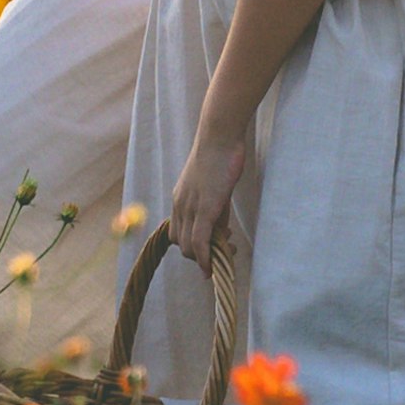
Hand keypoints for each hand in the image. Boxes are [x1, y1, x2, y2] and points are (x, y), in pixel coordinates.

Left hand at [169, 124, 247, 268]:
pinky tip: (213, 267)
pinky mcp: (204, 209)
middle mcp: (179, 205)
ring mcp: (190, 208)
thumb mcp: (214, 186)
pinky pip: (199, 241)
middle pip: (180, 243)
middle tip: (223, 253)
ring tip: (227, 254)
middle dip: (200, 255)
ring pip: (188, 247)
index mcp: (180, 199)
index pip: (178, 232)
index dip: (192, 245)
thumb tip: (221, 229)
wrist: (219, 137)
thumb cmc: (220, 156)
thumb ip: (216, 209)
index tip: (212, 246)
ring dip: (205, 259)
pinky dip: (205, 259)